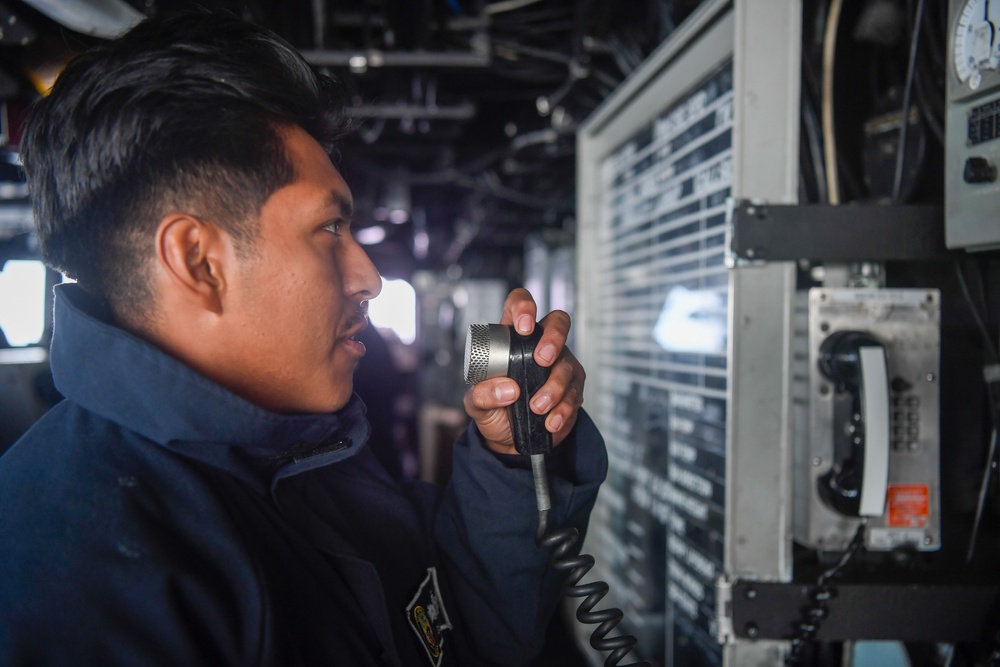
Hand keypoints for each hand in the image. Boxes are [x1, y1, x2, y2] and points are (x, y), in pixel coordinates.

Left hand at [463, 288, 585, 454]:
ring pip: (567, 364)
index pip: (518, 305)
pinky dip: (562, 409)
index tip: (523, 327)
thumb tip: (508, 389)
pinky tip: (550, 422)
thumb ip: (483, 395)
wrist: (510, 440)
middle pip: (558, 322)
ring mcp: (559, 365)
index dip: (524, 307)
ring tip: (537, 408)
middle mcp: (538, 346)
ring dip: (554, 387)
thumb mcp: (477, 405)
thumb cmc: (493, 410)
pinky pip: (575, 393)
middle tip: (542, 360)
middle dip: (553, 338)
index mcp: (511, 339)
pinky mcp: (573, 389)